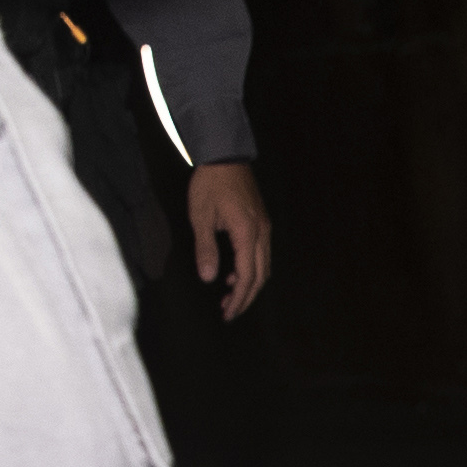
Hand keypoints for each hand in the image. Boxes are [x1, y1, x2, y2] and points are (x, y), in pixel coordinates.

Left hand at [184, 161, 275, 316]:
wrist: (225, 154)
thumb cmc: (210, 182)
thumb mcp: (201, 216)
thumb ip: (205, 248)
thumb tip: (209, 277)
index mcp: (247, 232)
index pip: (246, 275)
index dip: (238, 298)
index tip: (227, 313)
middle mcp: (262, 233)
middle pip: (260, 276)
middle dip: (246, 297)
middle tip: (229, 312)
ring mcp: (265, 227)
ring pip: (264, 266)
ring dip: (249, 284)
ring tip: (230, 296)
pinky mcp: (262, 222)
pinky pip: (262, 254)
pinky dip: (251, 269)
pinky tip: (234, 272)